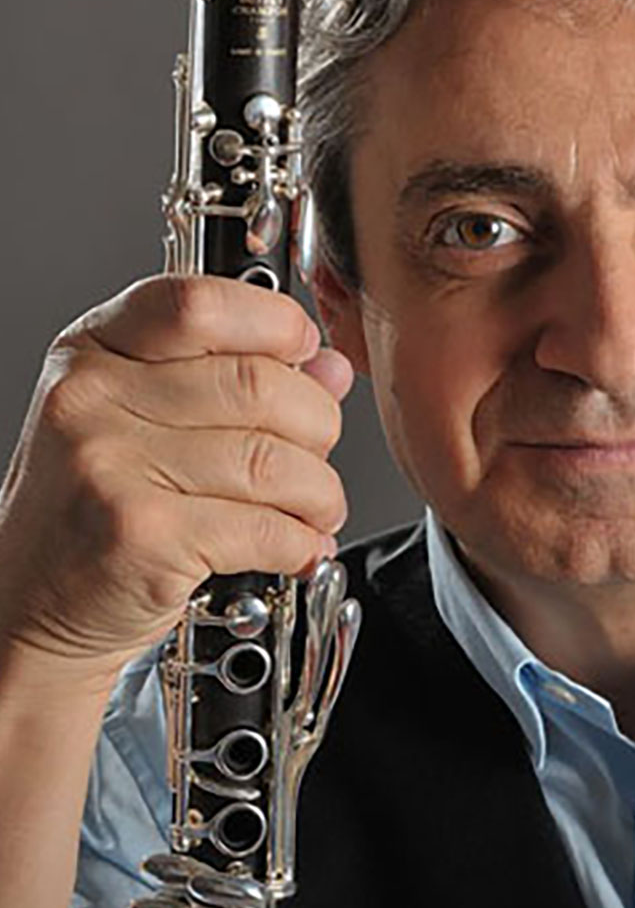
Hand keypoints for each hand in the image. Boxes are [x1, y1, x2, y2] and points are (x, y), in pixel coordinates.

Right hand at [0, 274, 352, 691]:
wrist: (30, 604)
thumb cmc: (98, 506)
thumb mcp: (148, 418)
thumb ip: (234, 377)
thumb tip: (330, 368)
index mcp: (96, 349)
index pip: (201, 303)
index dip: (276, 322)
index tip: (308, 351)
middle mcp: (92, 397)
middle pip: (257, 383)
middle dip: (318, 424)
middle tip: (319, 453)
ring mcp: (109, 465)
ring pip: (271, 460)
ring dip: (319, 492)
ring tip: (317, 508)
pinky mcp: (139, 535)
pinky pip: (263, 527)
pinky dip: (301, 541)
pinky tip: (299, 546)